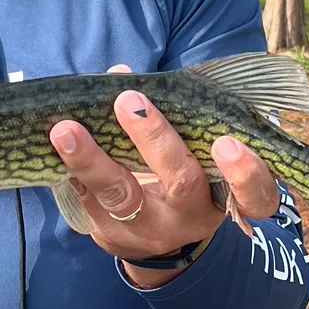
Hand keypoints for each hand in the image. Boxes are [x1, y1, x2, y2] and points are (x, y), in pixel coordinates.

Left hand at [49, 68, 279, 287]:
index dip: (245, 173)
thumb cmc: (181, 170)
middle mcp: (191, 216)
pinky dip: (69, 168)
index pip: (254, 194)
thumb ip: (170, 108)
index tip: (227, 142)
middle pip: (181, 182)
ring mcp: (148, 230)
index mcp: (226, 193)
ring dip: (92, 158)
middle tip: (130, 101)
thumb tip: (119, 73)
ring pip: (123, 195)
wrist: (156, 236)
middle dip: (156, 140)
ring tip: (65, 129)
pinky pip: (87, 199)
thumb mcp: (192, 147)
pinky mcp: (110, 235)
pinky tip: (54, 144)